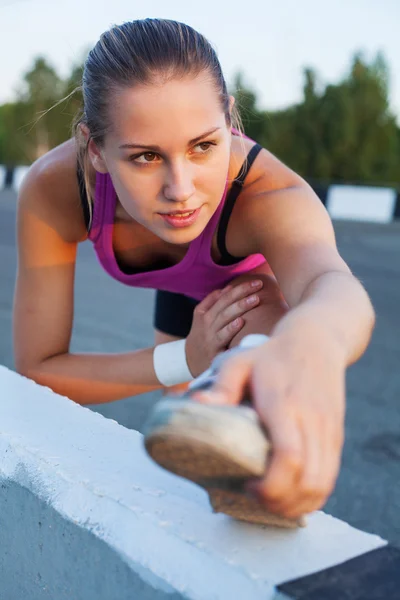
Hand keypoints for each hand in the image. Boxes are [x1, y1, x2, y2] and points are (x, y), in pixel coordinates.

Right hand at [185, 280, 263, 376]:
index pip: (225, 296)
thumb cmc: (201, 336)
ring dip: (240, 307)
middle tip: (258, 286)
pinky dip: (230, 329)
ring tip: (255, 299)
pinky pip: (223, 338)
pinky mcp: (214, 351)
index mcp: (205, 313)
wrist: (188, 362)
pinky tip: (240, 322)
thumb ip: (212, 301)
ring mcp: (211, 336)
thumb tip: (228, 288)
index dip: (240, 288)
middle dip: (243, 293)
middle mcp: (207, 323)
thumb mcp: (201, 317)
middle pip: (226, 305)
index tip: (256, 282)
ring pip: (225, 318)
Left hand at [194, 327, 346, 518]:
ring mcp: (327, 430)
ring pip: (323, 484)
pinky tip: (292, 494)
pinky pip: (330, 477)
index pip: (289, 457)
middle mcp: (311, 421)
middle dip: (281, 503)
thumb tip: (196, 404)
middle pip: (308, 480)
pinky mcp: (336, 435)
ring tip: (271, 500)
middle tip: (255, 498)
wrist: (315, 341)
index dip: (271, 485)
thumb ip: (222, 386)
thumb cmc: (270, 355)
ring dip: (298, 504)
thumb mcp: (239, 362)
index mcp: (284, 405)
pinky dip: (313, 495)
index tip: (249, 486)